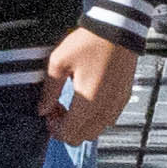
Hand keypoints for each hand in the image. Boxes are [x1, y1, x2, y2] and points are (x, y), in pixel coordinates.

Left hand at [43, 29, 140, 146]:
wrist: (118, 29)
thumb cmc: (88, 43)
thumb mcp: (59, 62)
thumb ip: (49, 90)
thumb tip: (42, 109)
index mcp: (87, 103)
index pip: (68, 134)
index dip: (53, 128)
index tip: (49, 111)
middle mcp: (104, 110)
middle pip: (81, 138)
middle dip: (66, 128)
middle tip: (58, 108)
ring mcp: (116, 105)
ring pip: (95, 131)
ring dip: (81, 124)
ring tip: (73, 102)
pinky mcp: (124, 98)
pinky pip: (107, 120)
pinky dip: (94, 118)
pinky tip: (88, 97)